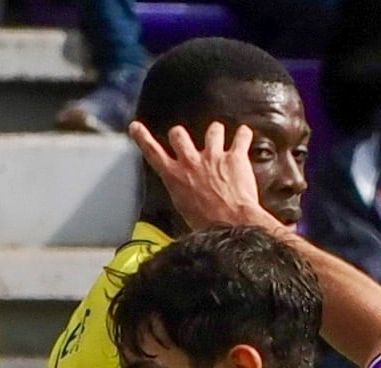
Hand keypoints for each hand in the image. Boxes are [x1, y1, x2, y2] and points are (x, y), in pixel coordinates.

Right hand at [125, 118, 272, 231]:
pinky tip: (244, 135)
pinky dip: (244, 135)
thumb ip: (182, 194)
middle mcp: (191, 162)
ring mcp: (214, 157)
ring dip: (215, 132)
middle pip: (178, 134)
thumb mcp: (183, 212)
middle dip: (180, 135)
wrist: (232, 226)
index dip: (142, 138)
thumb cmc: (208, 227)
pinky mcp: (235, 157)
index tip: (135, 127)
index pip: (153, 153)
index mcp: (174, 177)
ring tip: (218, 136)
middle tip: (185, 140)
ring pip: (212, 129)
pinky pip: (241, 136)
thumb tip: (185, 193)